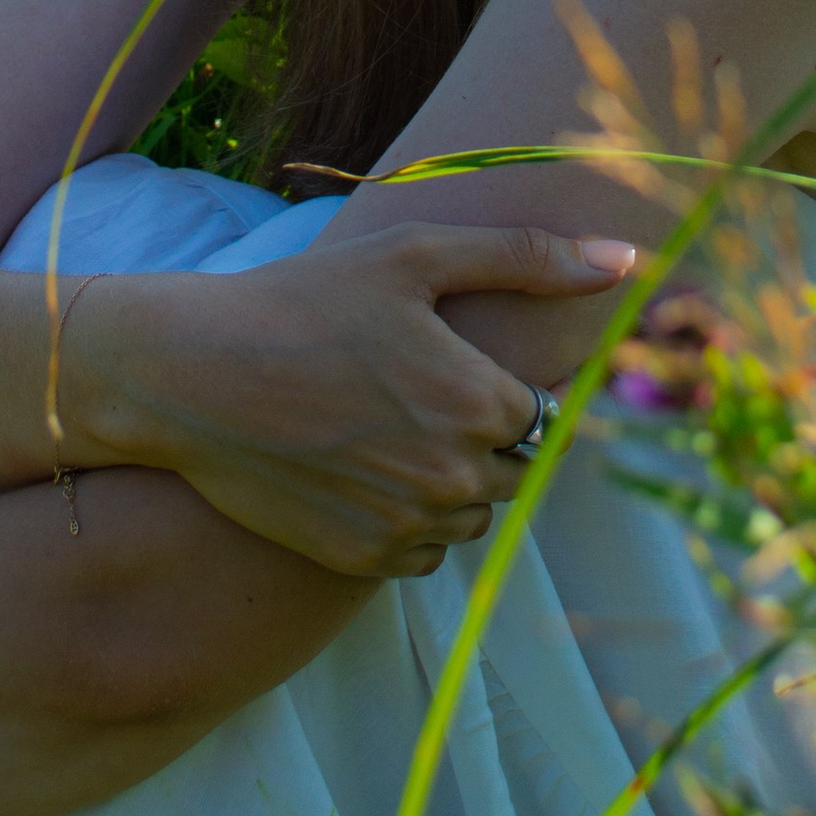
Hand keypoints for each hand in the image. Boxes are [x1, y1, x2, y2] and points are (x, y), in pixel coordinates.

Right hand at [60, 224, 633, 577]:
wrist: (190, 375)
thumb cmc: (304, 299)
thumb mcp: (416, 256)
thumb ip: (527, 258)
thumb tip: (625, 262)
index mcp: (481, 402)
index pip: (551, 413)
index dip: (516, 386)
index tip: (471, 362)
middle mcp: (454, 477)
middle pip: (518, 469)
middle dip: (493, 434)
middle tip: (427, 390)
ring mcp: (406, 526)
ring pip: (473, 513)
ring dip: (457, 479)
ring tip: (395, 424)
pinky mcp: (360, 559)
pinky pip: (425, 551)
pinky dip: (414, 519)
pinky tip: (370, 468)